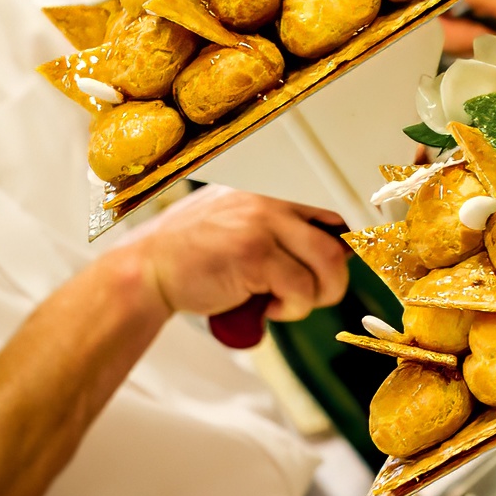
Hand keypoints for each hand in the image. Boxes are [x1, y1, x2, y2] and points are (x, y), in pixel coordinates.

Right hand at [114, 186, 350, 324]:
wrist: (147, 271)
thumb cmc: (192, 253)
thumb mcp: (236, 220)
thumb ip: (277, 224)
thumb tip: (335, 243)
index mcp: (270, 187)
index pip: (330, 204)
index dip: (348, 235)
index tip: (348, 258)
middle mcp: (270, 198)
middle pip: (338, 236)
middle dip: (336, 273)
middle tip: (316, 291)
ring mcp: (262, 223)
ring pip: (328, 262)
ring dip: (319, 294)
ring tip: (292, 302)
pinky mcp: (255, 255)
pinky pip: (301, 287)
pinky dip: (294, 307)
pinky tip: (272, 308)